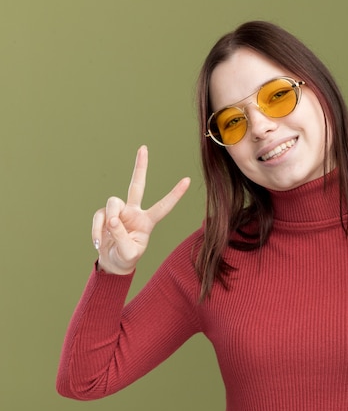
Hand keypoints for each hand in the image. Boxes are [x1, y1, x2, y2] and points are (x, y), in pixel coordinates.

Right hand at [92, 146, 190, 273]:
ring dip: (109, 218)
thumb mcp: (129, 252)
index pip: (164, 206)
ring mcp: (119, 212)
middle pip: (137, 185)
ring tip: (107, 235)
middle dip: (140, 167)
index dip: (175, 194)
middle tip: (143, 148)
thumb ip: (121, 237)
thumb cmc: (126, 257)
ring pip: (113, 203)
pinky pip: (99, 216)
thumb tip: (112, 219)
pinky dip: (97, 229)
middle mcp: (135, 212)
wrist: (113, 262)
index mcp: (148, 221)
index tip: (187, 180)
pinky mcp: (105, 215)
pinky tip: (98, 241)